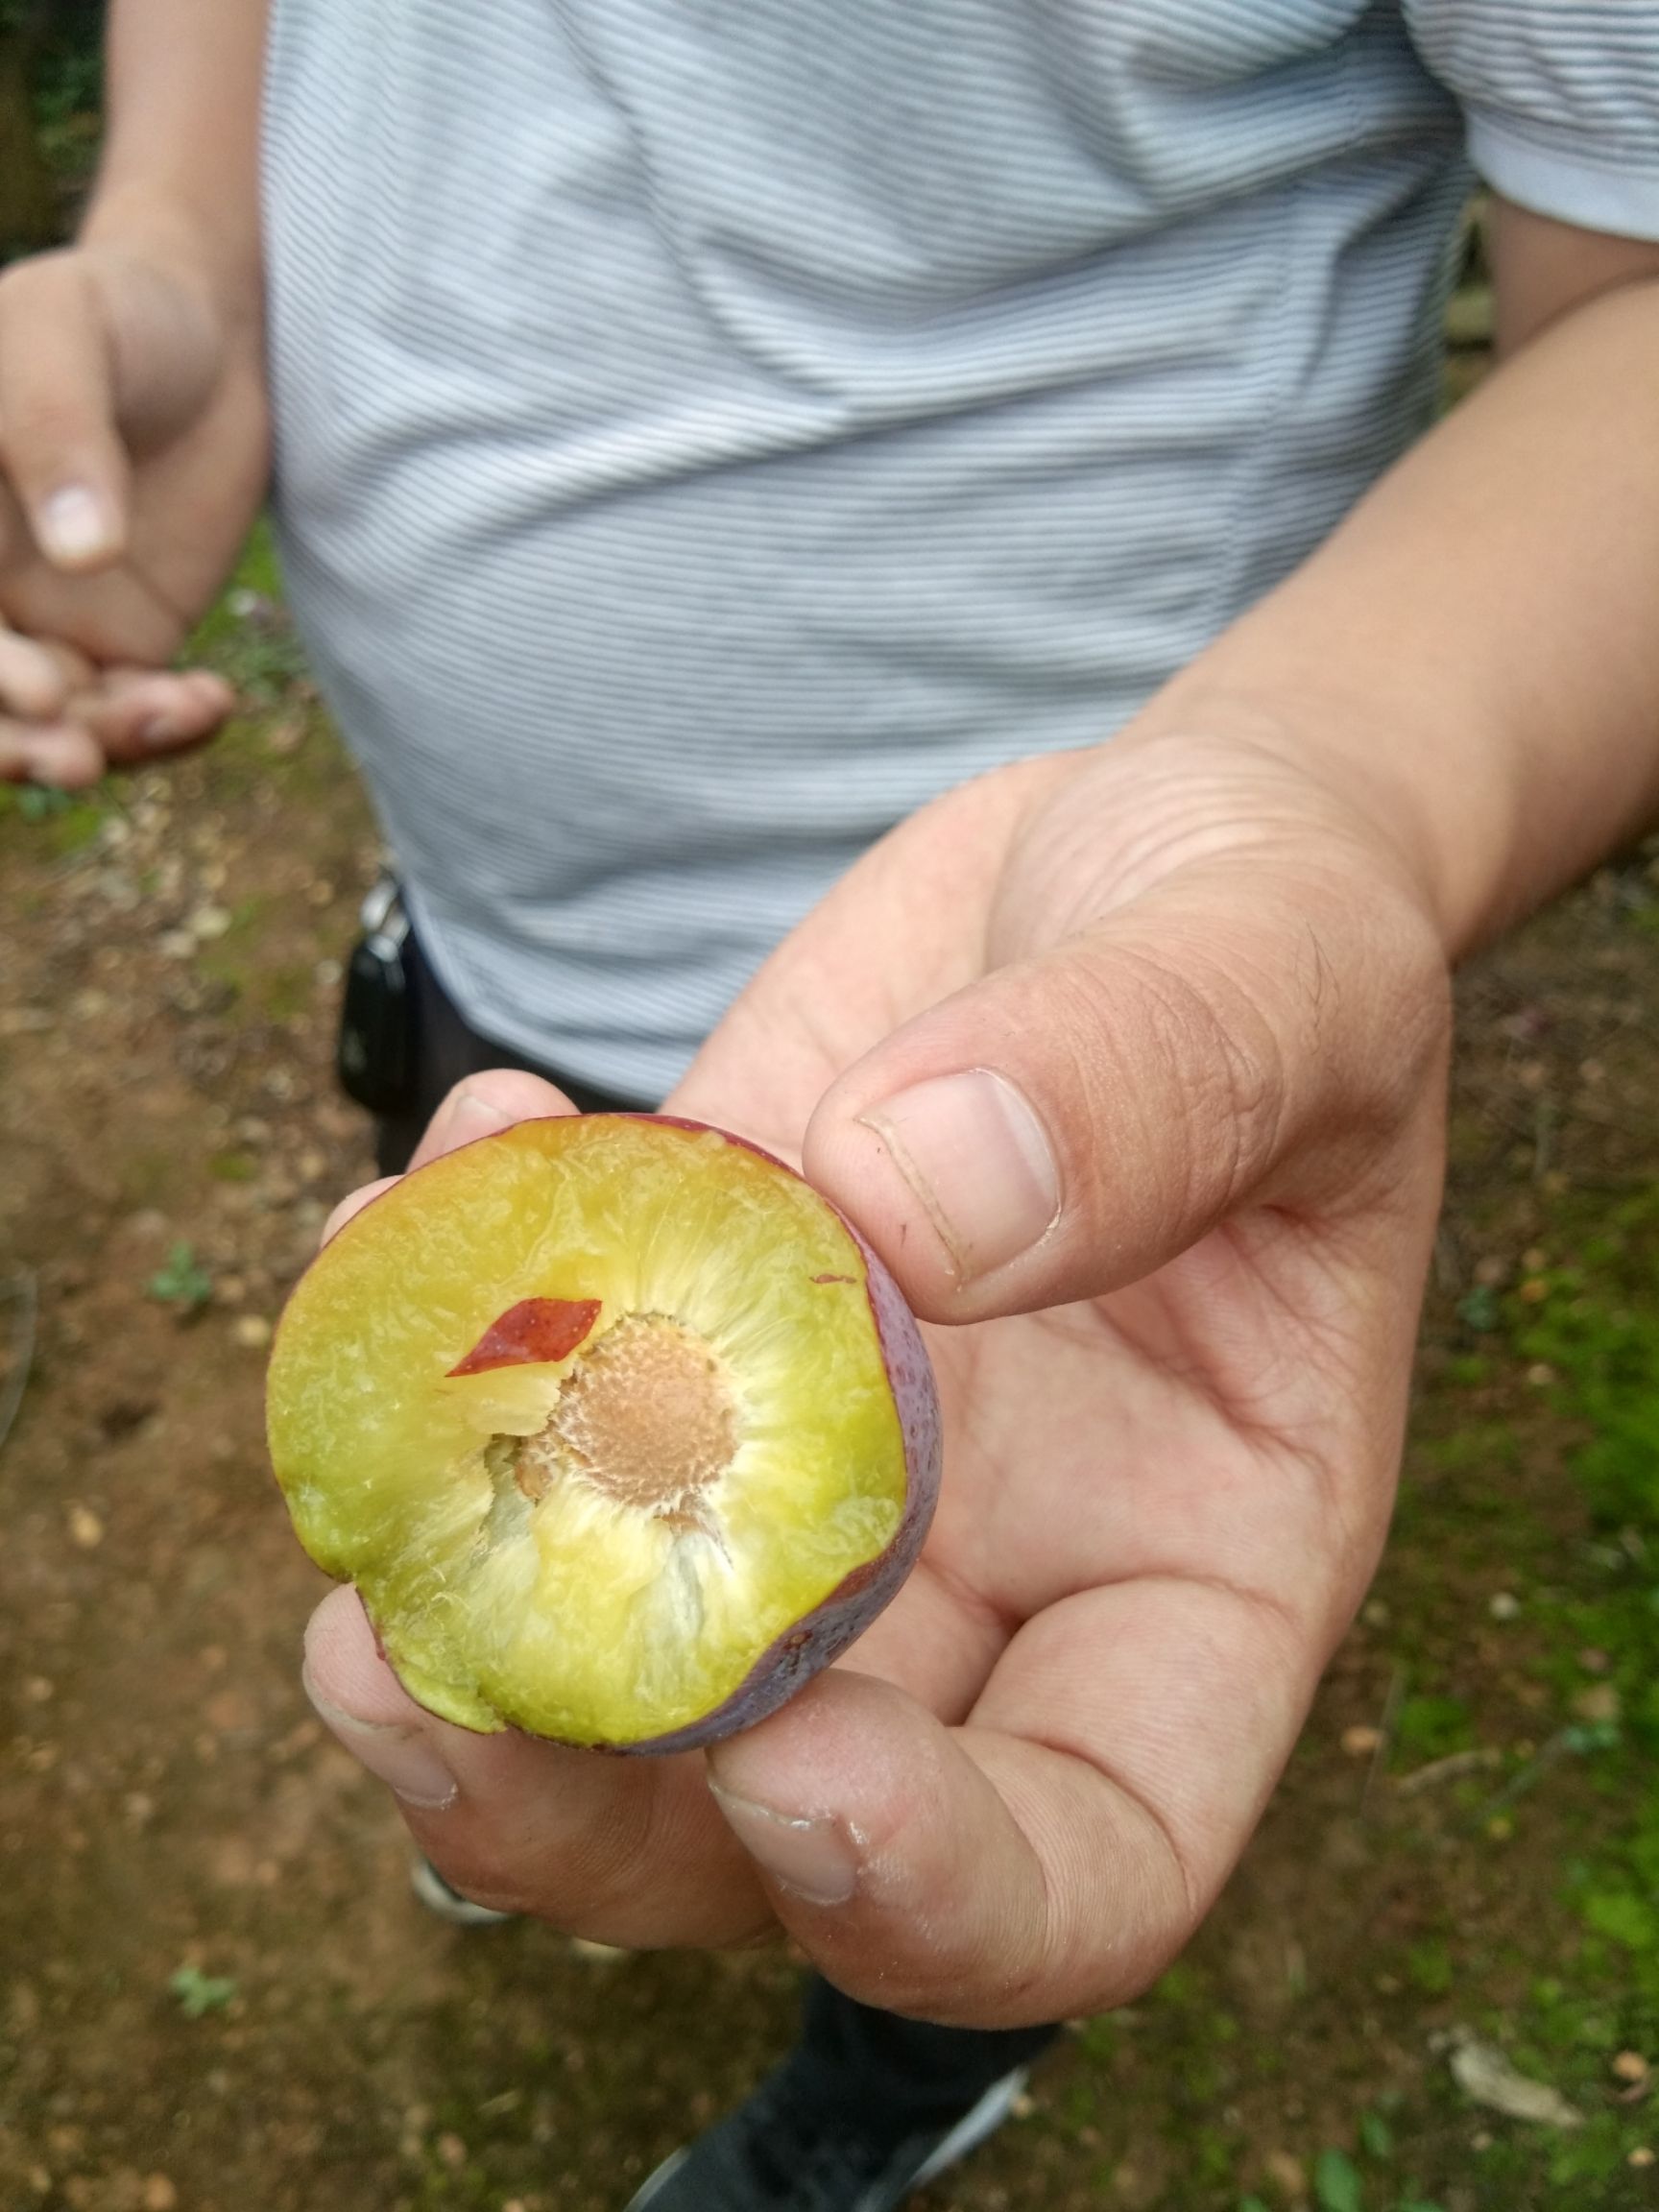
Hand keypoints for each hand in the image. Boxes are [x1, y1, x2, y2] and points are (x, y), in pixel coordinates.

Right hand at [0, 242, 267, 784]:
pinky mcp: (120, 644)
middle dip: (19, 739)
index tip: (43, 690)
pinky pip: (127, 711)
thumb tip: (83, 555)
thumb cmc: (108, 313)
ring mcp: (42, 621)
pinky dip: (164, 726)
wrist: (203, 333)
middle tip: (82, 761)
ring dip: (101, 742)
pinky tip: (209, 703)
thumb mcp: (68, 343)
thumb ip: (61, 439)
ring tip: (174, 717)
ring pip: (49, 721)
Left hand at [301, 724, 1450, 2023]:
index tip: (787, 1757)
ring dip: (445, 1624)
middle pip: (771, 1841)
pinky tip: (418, 1188)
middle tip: (416, 1669)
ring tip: (362, 1452)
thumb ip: (1149, 1083)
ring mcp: (805, 1473)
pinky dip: (425, 1354)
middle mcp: (987, 1574)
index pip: (1098, 1862)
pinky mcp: (674, 1342)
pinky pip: (521, 1424)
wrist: (1128, 852)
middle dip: (580, 1814)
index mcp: (1198, 1567)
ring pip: (602, 1681)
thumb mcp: (1283, 959)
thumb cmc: (1275, 922)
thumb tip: (912, 1213)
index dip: (939, 1888)